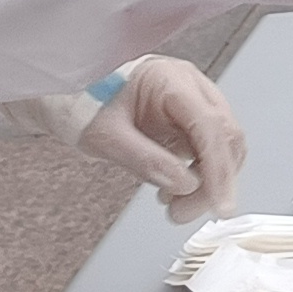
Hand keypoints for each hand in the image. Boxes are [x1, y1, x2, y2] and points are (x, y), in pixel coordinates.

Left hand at [77, 56, 247, 221]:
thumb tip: (184, 184)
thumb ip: (144, 159)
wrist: (67, 95)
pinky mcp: (187, 122)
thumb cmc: (82, 103)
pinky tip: (175, 191)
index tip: (219, 204)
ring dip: (209, 183)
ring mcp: (191, 104)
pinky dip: (199, 177)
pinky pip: (208, 152)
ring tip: (176, 206)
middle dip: (214, 182)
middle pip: (225, 136)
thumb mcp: (104, 135)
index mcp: (170, 79)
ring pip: (223, 147)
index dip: (219, 169)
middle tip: (184, 212)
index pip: (210, 125)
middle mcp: (189, 87)